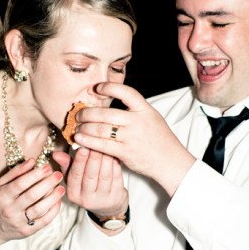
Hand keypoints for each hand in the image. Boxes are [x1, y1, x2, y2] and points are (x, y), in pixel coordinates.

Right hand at [0, 158, 66, 240]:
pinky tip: (58, 201)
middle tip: (58, 175)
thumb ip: (16, 172)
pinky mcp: (27, 232)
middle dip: (47, 184)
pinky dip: (53, 211)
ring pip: (39, 209)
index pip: (20, 184)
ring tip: (61, 188)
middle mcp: (9, 210)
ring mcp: (18, 222)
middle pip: (31, 196)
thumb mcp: (1, 185)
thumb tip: (32, 161)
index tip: (47, 167)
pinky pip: (43, 221)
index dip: (35, 175)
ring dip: (53, 198)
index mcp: (2, 196)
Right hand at [52, 148, 126, 218]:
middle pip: (90, 176)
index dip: (79, 161)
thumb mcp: (73, 178)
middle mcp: (86, 199)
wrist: (107, 206)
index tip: (83, 146)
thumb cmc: (87, 187)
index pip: (75, 175)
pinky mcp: (116, 197)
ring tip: (105, 146)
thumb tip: (56, 154)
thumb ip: (66, 164)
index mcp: (73, 194)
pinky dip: (115, 164)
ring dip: (106, 159)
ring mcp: (102, 200)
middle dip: (93, 157)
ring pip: (105, 176)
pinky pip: (116, 177)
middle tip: (96, 143)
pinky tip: (114, 154)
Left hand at [72, 82, 196, 196]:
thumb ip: (134, 110)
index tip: (97, 88)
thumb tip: (108, 104)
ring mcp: (132, 137)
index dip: (110, 88)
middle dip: (88, 113)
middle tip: (79, 115)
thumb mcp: (152, 118)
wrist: (171, 162)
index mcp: (145, 110)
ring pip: (101, 129)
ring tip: (77, 127)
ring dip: (85, 127)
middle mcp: (138, 121)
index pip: (126, 92)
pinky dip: (88, 141)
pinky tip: (79, 138)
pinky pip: (102, 145)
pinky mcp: (126, 152)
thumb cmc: (160, 140)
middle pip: (106, 113)